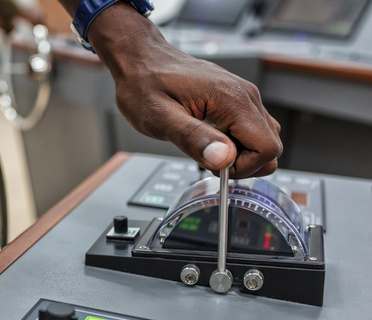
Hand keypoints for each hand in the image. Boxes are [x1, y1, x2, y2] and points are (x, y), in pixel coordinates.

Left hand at [89, 3, 281, 177]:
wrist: (141, 60)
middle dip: (242, 164)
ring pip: (263, 140)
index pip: (267, 149)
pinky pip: (250, 130)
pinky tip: (207, 139)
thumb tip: (223, 158)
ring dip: (239, 155)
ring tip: (204, 147)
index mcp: (232, 99)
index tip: (213, 165)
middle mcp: (245, 95)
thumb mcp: (158, 118)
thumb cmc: (144, 84)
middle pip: (270, 147)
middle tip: (206, 157)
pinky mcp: (235, 99)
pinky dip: (234, 143)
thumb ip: (193, 138)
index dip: (243, 168)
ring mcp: (242, 96)